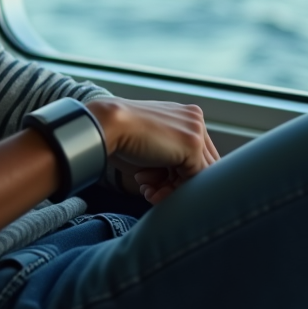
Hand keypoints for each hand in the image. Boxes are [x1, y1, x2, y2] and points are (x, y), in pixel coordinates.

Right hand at [89, 98, 220, 204]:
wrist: (108, 123)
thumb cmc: (121, 135)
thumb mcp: (152, 144)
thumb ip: (170, 157)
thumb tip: (179, 182)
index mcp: (184, 115)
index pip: (194, 154)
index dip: (176, 175)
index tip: (153, 184)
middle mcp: (194, 119)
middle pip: (199, 165)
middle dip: (173, 184)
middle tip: (151, 192)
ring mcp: (195, 131)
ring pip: (198, 174)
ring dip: (170, 190)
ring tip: (149, 193)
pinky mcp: (193, 144)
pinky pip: (194, 179)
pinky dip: (172, 192)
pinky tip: (150, 192)